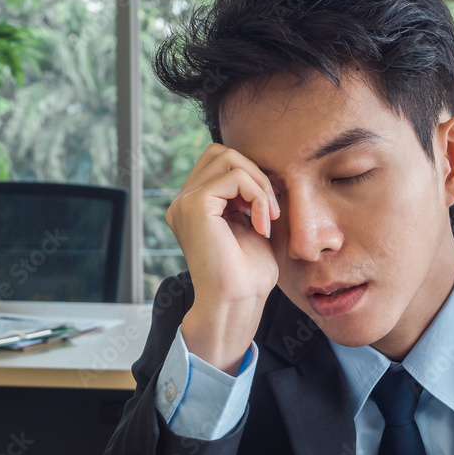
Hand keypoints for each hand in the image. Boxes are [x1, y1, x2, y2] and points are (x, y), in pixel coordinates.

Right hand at [165, 143, 280, 373]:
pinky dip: (258, 196)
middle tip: (270, 208)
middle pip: (219, 151)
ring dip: (258, 183)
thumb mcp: (251, 224)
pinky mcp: (195, 205)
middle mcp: (183, 202)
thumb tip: (261, 169)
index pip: (220, 163)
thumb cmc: (248, 274)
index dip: (250, 176)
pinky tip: (262, 225)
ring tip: (268, 216)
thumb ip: (248, 197)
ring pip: (227, 157)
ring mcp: (185, 202)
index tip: (268, 210)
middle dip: (254, 172)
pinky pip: (234, 177)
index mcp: (194, 206)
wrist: (237, 302)